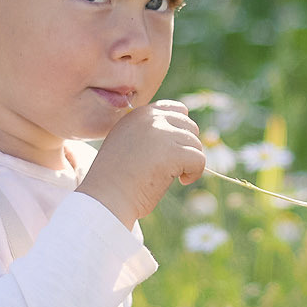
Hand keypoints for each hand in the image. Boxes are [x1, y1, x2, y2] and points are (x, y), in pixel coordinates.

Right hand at [78, 98, 207, 227]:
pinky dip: (195, 173)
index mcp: (139, 114)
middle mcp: (151, 118)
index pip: (176, 109)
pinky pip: (199, 160)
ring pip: (196, 144)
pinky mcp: (173, 152)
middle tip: (173, 167)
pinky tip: (181, 181)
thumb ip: (149, 133)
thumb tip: (183, 134)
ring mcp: (162, 134)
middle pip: (190, 127)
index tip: (174, 149)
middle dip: (186, 148)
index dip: (181, 130)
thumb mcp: (128, 143)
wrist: (106, 197)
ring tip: (173, 176)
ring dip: (189, 162)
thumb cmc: (116, 178)